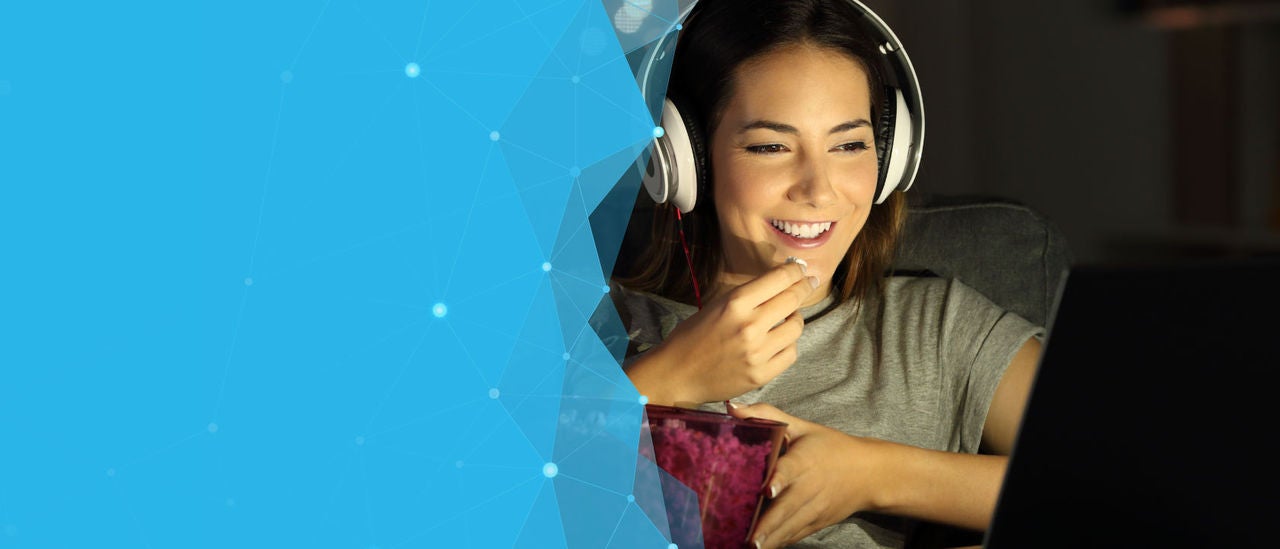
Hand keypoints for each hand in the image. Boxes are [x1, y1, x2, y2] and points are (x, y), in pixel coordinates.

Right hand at [634, 261, 817, 404]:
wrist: (678, 374)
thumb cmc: (693, 336)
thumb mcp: (716, 305)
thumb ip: (748, 296)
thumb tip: (780, 282)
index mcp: (735, 303)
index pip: (779, 279)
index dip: (795, 270)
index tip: (800, 269)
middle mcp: (750, 325)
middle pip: (793, 299)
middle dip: (804, 287)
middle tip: (808, 283)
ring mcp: (758, 352)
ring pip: (796, 327)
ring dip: (795, 318)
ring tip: (788, 317)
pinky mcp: (762, 374)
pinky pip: (790, 353)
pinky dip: (788, 344)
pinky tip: (779, 342)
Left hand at [728, 402, 882, 548]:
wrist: (869, 473)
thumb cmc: (829, 446)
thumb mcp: (801, 426)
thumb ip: (766, 415)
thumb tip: (731, 408)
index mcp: (805, 459)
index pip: (791, 469)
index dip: (780, 479)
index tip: (768, 490)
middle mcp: (811, 486)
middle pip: (788, 506)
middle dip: (768, 523)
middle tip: (749, 537)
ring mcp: (816, 507)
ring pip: (792, 525)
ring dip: (773, 538)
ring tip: (752, 548)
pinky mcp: (818, 522)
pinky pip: (797, 533)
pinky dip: (782, 541)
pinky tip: (766, 548)